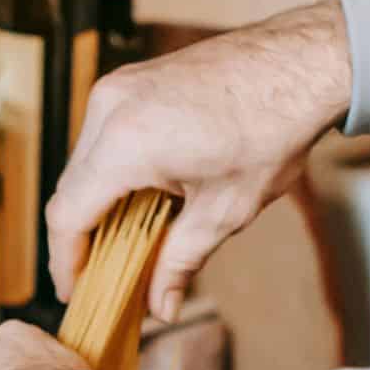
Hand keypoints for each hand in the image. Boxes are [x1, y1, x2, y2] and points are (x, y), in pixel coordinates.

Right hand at [47, 0, 351, 321]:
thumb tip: (161, 306)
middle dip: (81, 237)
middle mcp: (109, 109)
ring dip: (97, 204)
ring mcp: (117, 87)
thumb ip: (181, 261)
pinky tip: (139, 199)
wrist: (303, 62)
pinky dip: (111, 173)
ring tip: (125, 243)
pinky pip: (102, 136)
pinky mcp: (131, 79)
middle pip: (70, 189)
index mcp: (125, 144)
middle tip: (102, 277)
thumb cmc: (273, 129)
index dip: (66, 262)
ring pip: (83, 162)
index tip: (75, 292)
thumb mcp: (225, 210)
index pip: (67, 215)